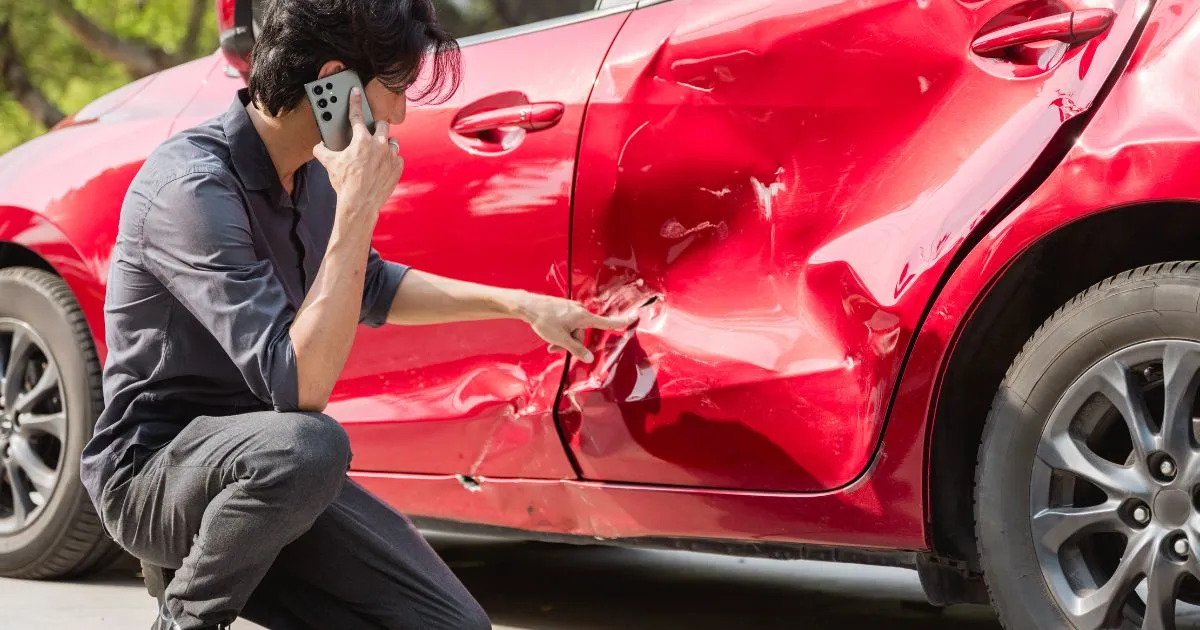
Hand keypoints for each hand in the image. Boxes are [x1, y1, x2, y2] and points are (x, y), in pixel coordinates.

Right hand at [312, 87, 402, 222]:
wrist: (360, 203)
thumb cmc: (345, 183)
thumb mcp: (329, 164)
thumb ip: (322, 151)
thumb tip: (318, 147)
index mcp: (361, 140)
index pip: (357, 115)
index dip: (355, 101)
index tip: (356, 92)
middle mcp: (379, 145)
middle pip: (382, 125)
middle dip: (377, 126)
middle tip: (371, 132)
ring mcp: (391, 156)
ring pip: (392, 142)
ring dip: (386, 145)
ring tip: (377, 153)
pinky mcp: (398, 167)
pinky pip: (397, 158)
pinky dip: (391, 160)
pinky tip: (383, 166)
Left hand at [517, 293, 637, 362]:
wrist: (528, 306)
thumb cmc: (545, 320)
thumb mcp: (560, 339)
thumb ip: (576, 349)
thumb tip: (589, 358)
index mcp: (583, 317)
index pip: (607, 322)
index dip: (621, 322)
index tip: (634, 317)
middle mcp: (580, 311)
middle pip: (582, 334)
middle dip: (571, 343)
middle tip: (555, 348)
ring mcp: (572, 309)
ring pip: (573, 330)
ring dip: (564, 339)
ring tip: (550, 343)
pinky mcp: (564, 309)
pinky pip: (567, 324)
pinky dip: (561, 331)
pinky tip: (550, 333)